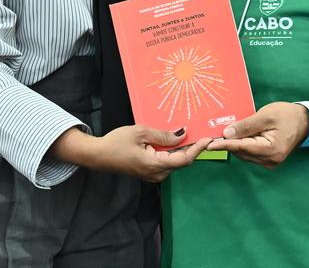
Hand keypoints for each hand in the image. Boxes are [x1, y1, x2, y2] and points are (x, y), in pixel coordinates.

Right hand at [50, 125, 212, 182]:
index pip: (184, 159)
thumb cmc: (117, 142)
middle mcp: (158, 174)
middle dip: (193, 148)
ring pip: (174, 162)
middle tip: (203, 133)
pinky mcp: (149, 173)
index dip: (198, 149)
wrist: (99, 156)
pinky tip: (174, 141)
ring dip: (182, 150)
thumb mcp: (141, 132)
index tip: (209, 139)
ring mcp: (153, 175)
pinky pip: (166, 162)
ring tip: (190, 134)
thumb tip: (182, 134)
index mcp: (156, 165)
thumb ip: (163, 135)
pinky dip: (172, 152)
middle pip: (181, 161)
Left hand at [210, 102, 308, 168]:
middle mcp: (270, 160)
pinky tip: (237, 135)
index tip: (209, 144)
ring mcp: (269, 162)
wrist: (304, 121)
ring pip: (244, 154)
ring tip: (224, 132)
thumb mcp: (265, 116)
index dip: (224, 145)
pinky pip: (249, 153)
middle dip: (227, 143)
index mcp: (270, 150)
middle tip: (213, 133)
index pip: (241, 147)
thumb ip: (245, 125)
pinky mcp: (268, 159)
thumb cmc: (286, 115)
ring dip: (234, 144)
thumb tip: (226, 134)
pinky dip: (242, 145)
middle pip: (241, 152)